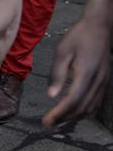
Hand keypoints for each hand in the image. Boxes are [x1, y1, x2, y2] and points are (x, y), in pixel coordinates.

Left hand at [43, 0, 112, 127]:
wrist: (100, 27)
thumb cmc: (78, 36)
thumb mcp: (62, 52)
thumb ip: (57, 74)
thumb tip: (51, 95)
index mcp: (87, 74)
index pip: (72, 101)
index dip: (59, 114)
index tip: (46, 121)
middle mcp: (98, 82)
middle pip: (82, 108)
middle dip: (64, 118)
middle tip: (48, 123)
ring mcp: (104, 83)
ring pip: (90, 108)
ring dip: (74, 116)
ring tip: (57, 119)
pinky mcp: (105, 82)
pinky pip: (95, 102)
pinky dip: (83, 110)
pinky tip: (72, 111)